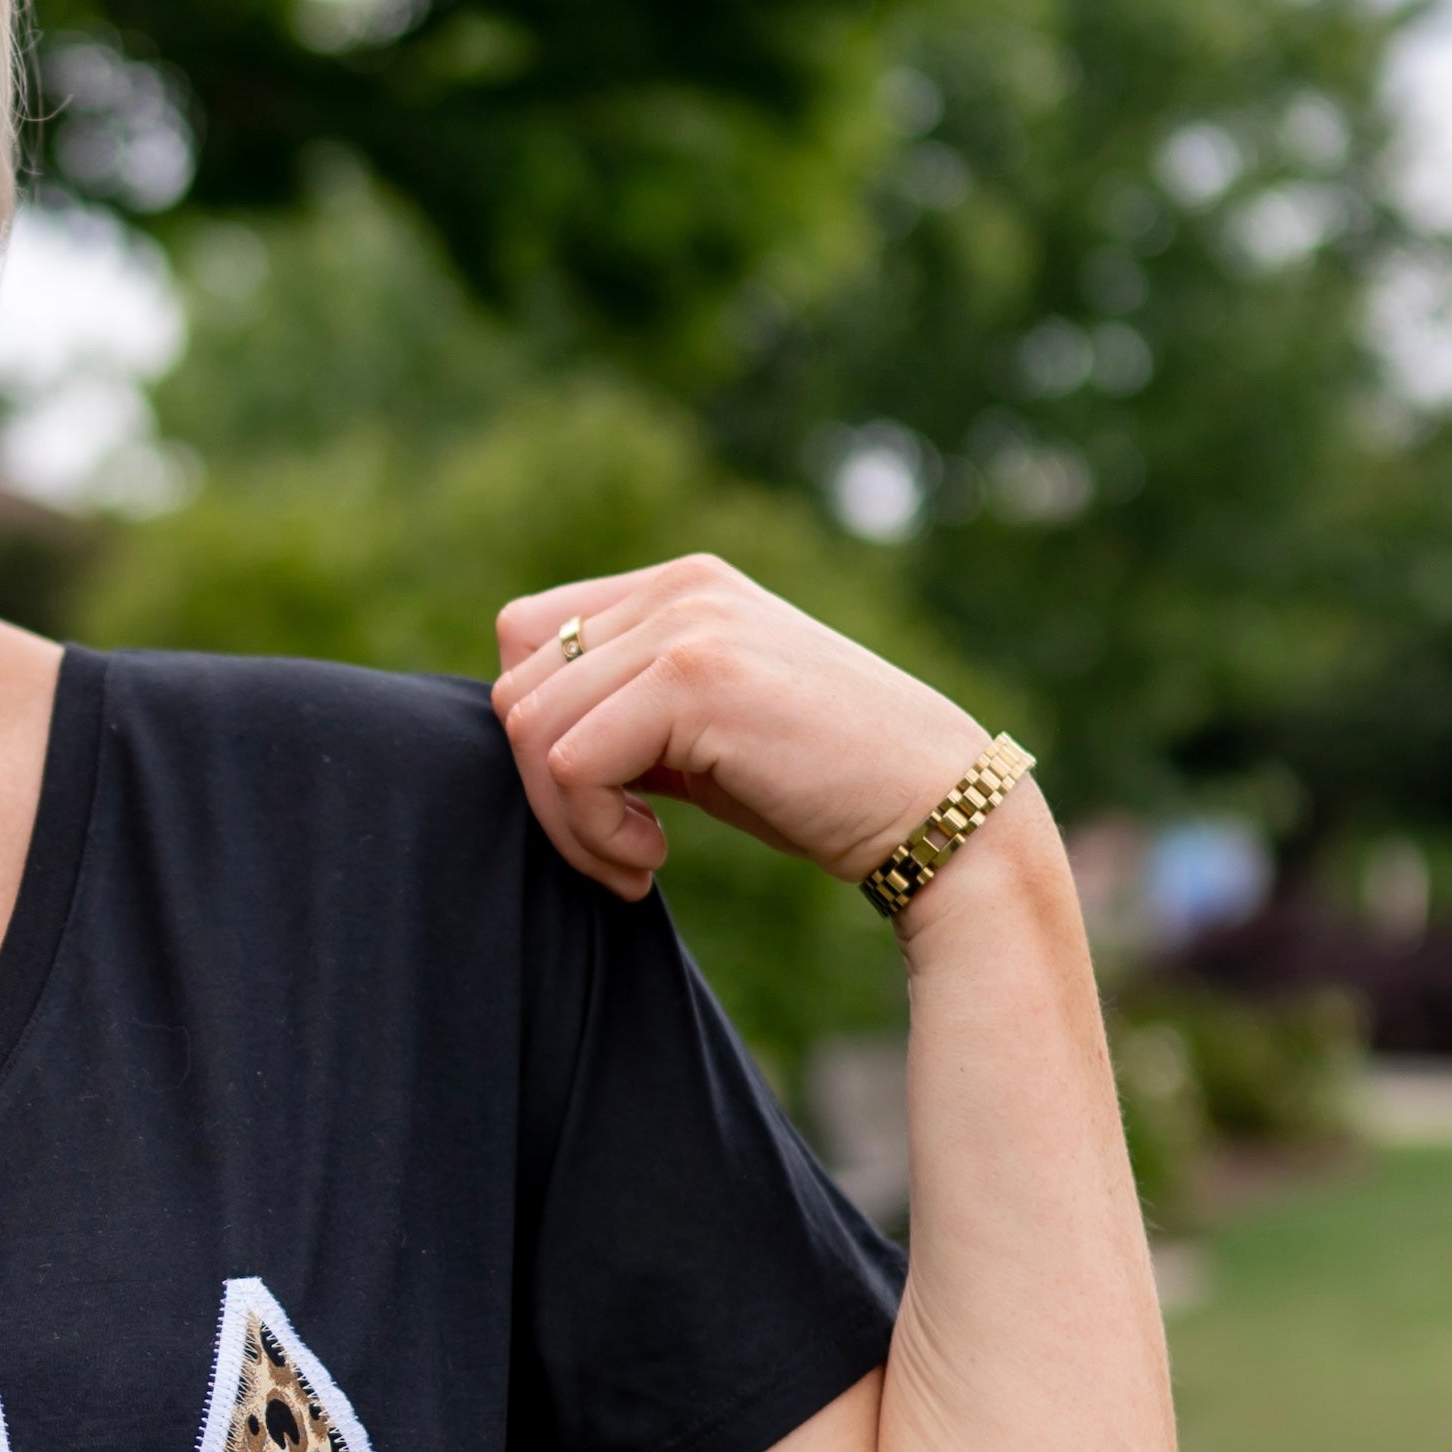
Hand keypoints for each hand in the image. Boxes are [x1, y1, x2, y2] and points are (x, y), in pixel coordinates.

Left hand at [490, 553, 988, 901]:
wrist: (934, 809)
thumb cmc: (821, 788)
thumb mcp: (703, 736)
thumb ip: (623, 714)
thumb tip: (523, 740)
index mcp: (679, 588)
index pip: (527, 641)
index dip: (540, 735)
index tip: (606, 805)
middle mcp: (678, 590)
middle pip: (516, 689)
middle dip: (544, 792)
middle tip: (618, 852)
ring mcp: (686, 625)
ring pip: (529, 728)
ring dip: (568, 822)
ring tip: (637, 862)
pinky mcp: (693, 679)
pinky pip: (568, 764)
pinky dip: (593, 833)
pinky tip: (654, 858)